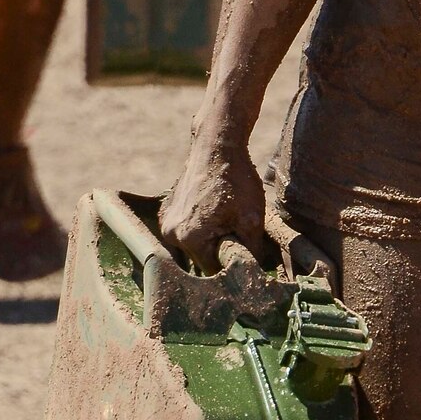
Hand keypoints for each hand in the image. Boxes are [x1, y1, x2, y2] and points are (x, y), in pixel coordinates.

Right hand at [160, 125, 266, 272]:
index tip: (244, 247)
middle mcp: (171, 234)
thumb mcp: (252, 220)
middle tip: (236, 227)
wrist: (216, 146)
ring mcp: (166, 222)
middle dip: (221, 250)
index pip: (213, 270)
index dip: (232, 262)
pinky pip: (187, 229)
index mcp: (190, 239)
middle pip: (202, 259)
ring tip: (225, 215)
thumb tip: (255, 273)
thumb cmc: (235, 181)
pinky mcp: (167, 211)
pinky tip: (215, 209)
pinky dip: (201, 226)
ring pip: (195, 244)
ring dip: (211, 238)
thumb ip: (251, 252)